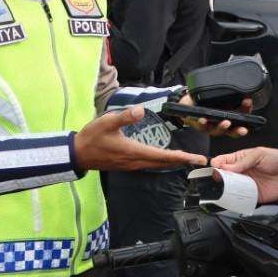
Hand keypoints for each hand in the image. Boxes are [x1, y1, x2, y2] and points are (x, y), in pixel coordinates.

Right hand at [75, 106, 208, 172]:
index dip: (181, 157)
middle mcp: (135, 161)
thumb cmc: (92, 137)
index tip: (196, 158)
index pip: (163, 156)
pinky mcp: (127, 164)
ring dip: (172, 162)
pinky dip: (161, 162)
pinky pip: (149, 165)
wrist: (78, 154)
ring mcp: (131, 165)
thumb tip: (141, 110)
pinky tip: (164, 159)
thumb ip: (124, 117)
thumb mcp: (107, 122)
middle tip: (199, 160)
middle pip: (163, 163)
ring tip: (185, 159)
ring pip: (157, 165)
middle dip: (182, 161)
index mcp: (134, 151)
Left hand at [173, 93, 250, 136]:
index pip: (243, 116)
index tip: (248, 101)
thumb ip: (228, 94)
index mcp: (231, 118)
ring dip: (223, 127)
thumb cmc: (207, 101)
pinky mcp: (200, 126)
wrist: (189, 103)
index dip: (247, 109)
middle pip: (233, 130)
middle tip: (244, 129)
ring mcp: (211, 127)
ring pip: (219, 130)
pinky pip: (202, 126)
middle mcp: (222, 125)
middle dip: (239, 130)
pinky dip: (203, 123)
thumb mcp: (219, 96)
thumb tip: (238, 85)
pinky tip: (203, 119)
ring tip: (226, 122)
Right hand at [209, 146, 277, 203]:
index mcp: (240, 159)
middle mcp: (241, 172)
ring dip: (224, 189)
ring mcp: (245, 184)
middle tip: (216, 179)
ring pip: (229, 188)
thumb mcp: (259, 154)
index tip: (214, 167)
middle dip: (218, 177)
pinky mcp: (252, 195)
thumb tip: (226, 167)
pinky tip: (230, 198)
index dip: (217, 164)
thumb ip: (242, 161)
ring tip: (221, 189)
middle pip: (224, 176)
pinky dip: (234, 199)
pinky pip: (240, 198)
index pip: (224, 161)